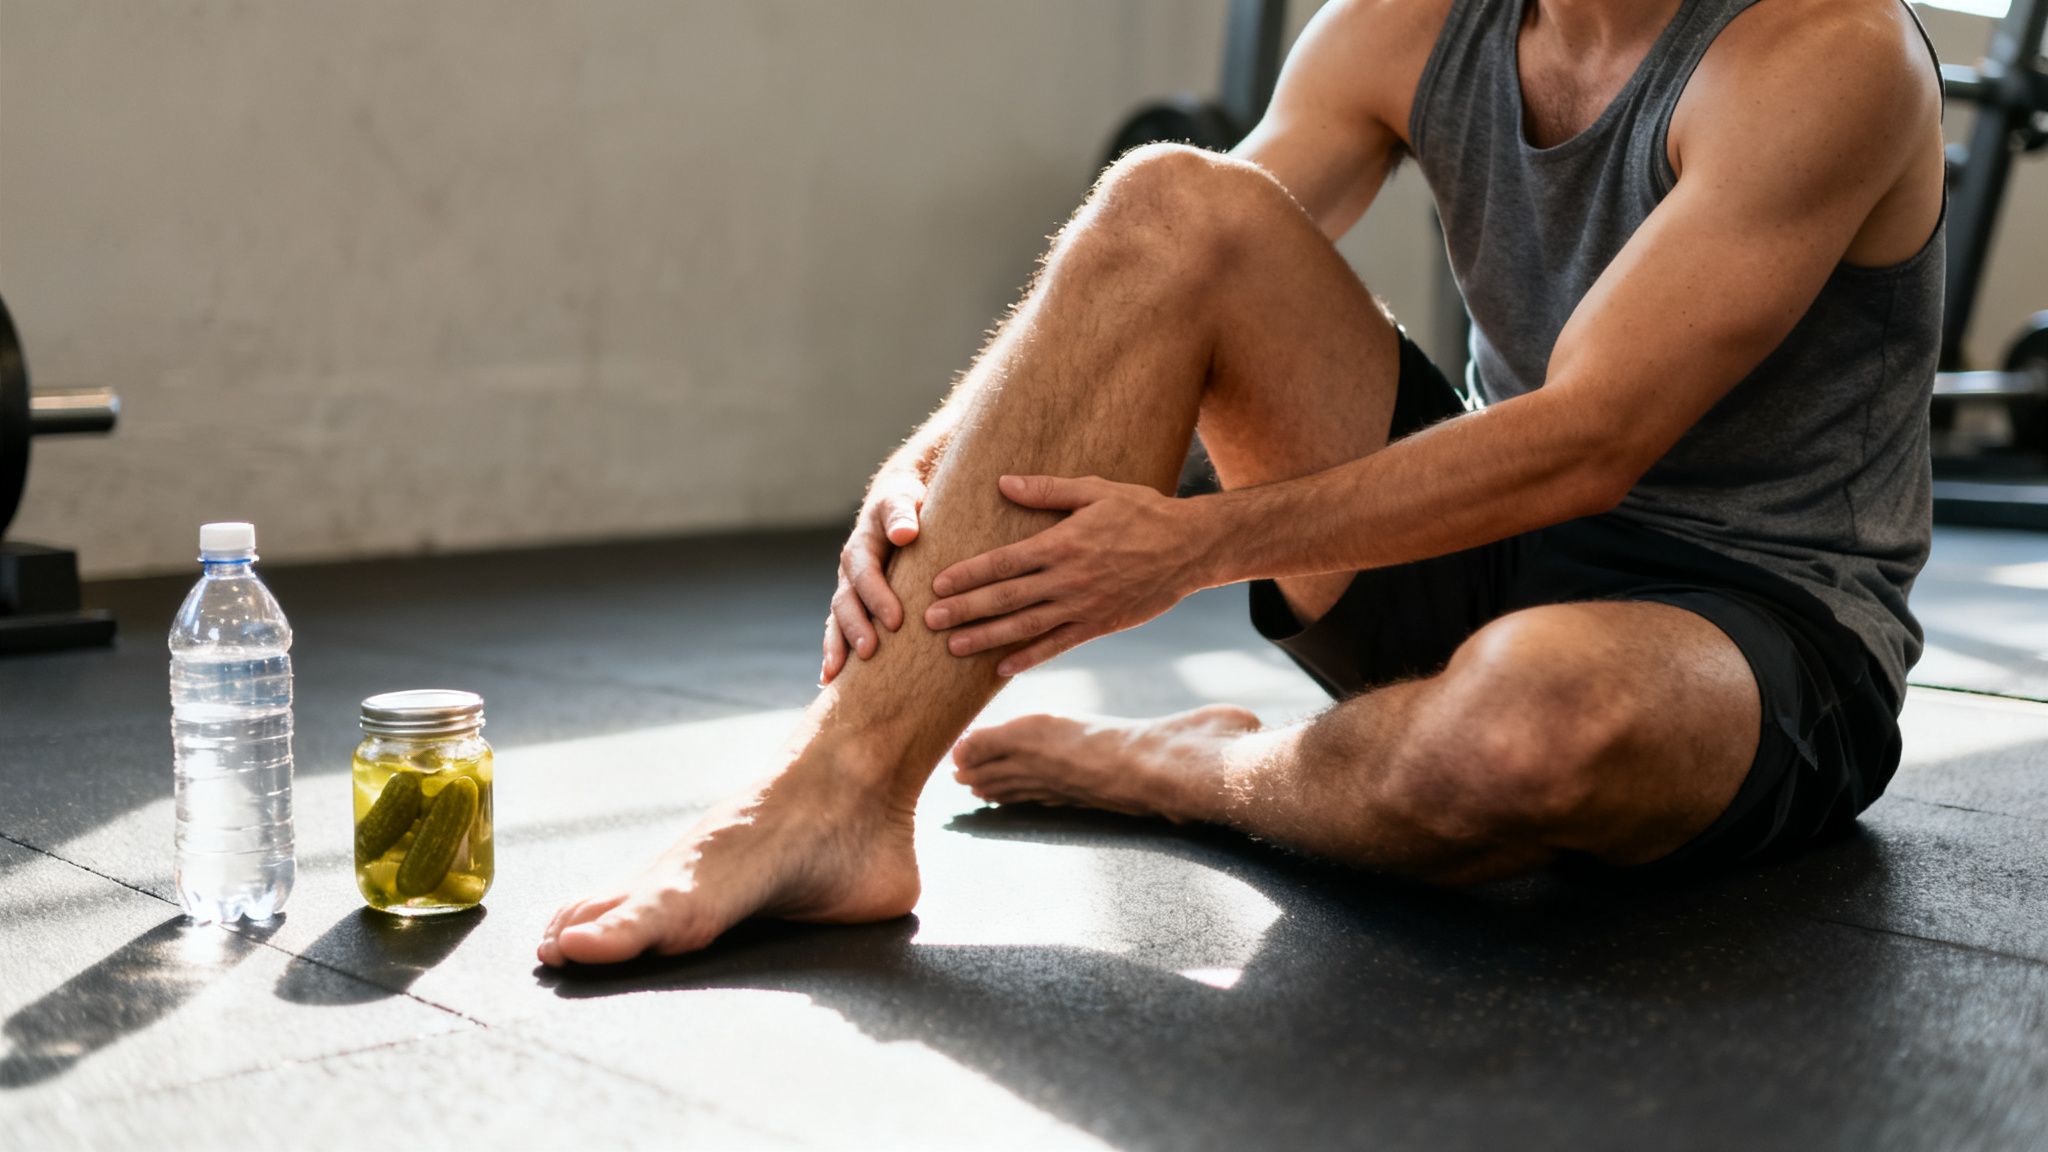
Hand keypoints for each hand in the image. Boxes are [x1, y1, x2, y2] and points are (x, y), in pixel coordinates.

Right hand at [822, 469, 925, 683]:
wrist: (898, 504)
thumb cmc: (907, 502)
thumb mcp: (902, 498)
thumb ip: (901, 512)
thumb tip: (905, 534)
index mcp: (861, 548)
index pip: (865, 574)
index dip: (877, 597)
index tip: (896, 621)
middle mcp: (850, 572)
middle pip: (845, 602)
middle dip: (855, 628)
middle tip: (871, 652)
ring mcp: (850, 591)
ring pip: (837, 621)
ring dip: (837, 647)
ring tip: (837, 675)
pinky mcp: (856, 606)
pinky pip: (840, 631)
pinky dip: (835, 654)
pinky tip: (831, 681)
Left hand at [924, 474, 1207, 675]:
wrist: (1190, 547)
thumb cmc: (1142, 511)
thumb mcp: (1095, 490)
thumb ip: (1047, 490)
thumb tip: (1003, 482)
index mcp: (1062, 543)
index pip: (1003, 561)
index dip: (968, 574)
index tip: (937, 583)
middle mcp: (1068, 578)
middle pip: (1006, 597)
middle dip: (964, 609)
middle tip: (929, 620)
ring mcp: (1084, 606)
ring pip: (1025, 626)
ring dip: (986, 637)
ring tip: (952, 648)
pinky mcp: (1100, 624)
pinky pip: (1058, 644)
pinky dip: (1029, 657)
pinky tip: (1002, 668)